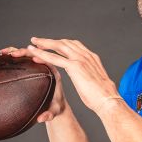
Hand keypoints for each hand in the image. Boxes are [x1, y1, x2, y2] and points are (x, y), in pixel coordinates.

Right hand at [0, 46, 66, 121]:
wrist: (58, 106)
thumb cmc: (56, 107)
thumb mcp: (54, 111)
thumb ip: (49, 114)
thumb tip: (41, 119)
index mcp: (53, 72)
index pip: (44, 58)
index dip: (32, 54)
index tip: (21, 55)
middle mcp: (46, 67)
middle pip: (34, 53)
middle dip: (21, 51)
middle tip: (9, 54)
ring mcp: (39, 67)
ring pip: (28, 54)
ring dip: (15, 51)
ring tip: (2, 52)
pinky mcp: (33, 69)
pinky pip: (24, 60)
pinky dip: (14, 57)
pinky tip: (3, 58)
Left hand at [1, 38, 120, 117]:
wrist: (108, 100)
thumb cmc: (104, 97)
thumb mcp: (96, 83)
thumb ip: (90, 77)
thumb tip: (88, 81)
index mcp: (92, 58)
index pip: (74, 46)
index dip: (61, 44)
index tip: (53, 44)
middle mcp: (86, 55)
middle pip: (65, 42)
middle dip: (50, 41)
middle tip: (38, 40)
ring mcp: (81, 59)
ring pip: (58, 46)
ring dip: (44, 44)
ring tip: (33, 43)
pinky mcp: (75, 66)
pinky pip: (54, 58)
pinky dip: (42, 54)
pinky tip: (34, 53)